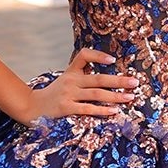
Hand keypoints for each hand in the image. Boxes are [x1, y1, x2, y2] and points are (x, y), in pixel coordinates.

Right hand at [23, 47, 141, 121]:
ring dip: (115, 96)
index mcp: (71, 71)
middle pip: (98, 78)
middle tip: (135, 82)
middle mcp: (71, 80)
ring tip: (130, 97)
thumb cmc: (54, 95)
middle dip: (119, 80)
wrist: (32, 107)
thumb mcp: (65, 80)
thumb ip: (81, 77)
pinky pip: (88, 108)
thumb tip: (108, 80)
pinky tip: (114, 111)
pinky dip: (102, 110)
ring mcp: (68, 94)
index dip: (98, 56)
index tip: (113, 60)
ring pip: (96, 94)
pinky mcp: (66, 108)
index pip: (84, 56)